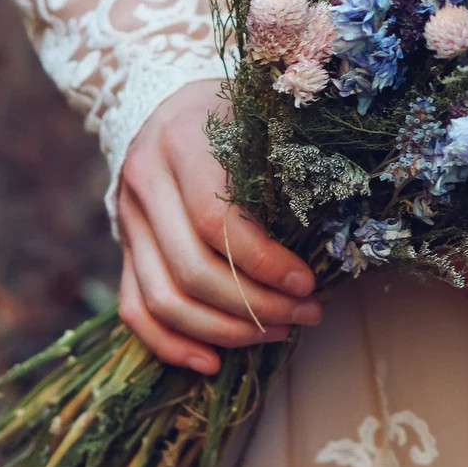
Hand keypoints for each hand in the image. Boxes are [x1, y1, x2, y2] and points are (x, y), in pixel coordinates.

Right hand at [115, 79, 321, 373]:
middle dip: (255, 306)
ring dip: (224, 330)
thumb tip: (343, 218)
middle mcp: (144, 184)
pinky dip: (170, 343)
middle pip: (191, 270)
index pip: (215, 222)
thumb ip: (285, 158)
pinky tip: (212, 362)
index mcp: (182, 143)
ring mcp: (127, 219)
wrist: (168, 104)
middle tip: (306, 314)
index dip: (263, 263)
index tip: (307, 282)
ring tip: (278, 333)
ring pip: (163, 298)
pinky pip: (134, 308)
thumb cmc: (233, 112)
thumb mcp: (259, 116)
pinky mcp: (124, 247)